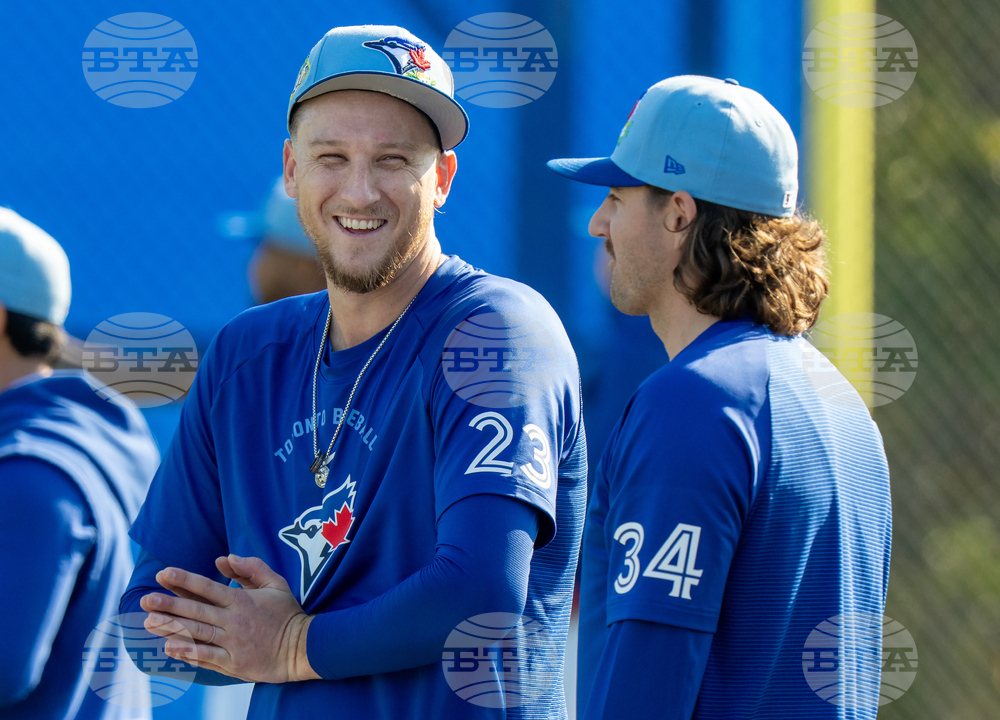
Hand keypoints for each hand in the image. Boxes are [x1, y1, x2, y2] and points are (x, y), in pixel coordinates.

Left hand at [140, 554, 319, 682]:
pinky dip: (188, 653)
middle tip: (146, 600)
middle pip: (197, 610)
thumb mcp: (276, 583)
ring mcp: (233, 643)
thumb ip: (251, 568)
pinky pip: (207, 657)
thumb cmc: (287, 614)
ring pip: (197, 633)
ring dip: (172, 628)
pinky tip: (169, 648)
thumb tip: (224, 558)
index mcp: (242, 600)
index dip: (185, 579)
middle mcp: (235, 620)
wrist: (303, 648)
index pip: (208, 587)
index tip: (163, 574)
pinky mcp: (234, 663)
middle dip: (169, 604)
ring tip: (148, 622)